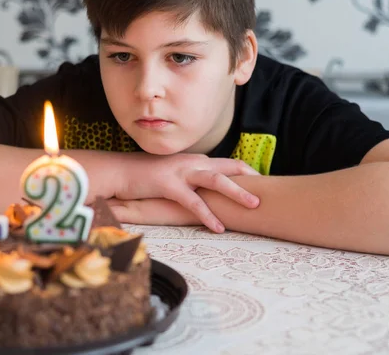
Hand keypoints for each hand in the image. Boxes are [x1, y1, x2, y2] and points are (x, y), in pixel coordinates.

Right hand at [116, 153, 259, 232]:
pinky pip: (193, 202)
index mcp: (196, 160)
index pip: (228, 164)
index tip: (263, 183)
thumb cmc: (147, 175)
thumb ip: (193, 178)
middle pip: (229, 168)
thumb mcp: (174, 173)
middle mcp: (193, 162)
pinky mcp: (169, 185)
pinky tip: (218, 227)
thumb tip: (208, 190)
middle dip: (250, 180)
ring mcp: (181, 172)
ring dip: (237, 193)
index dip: (247, 173)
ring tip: (254, 206)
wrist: (120, 172)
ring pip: (216, 181)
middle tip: (268, 194)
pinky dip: (208, 215)